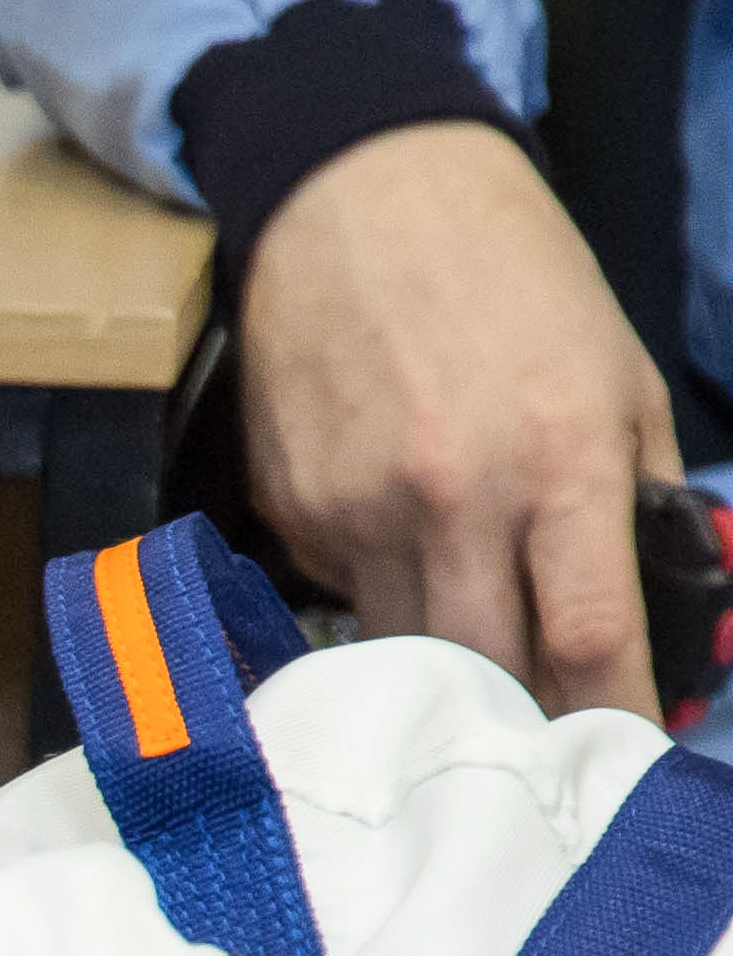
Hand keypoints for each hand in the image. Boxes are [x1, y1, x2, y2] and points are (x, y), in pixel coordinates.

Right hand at [238, 119, 683, 721]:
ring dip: (448, 672)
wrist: (364, 198)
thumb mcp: (619, 373)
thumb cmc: (512, 276)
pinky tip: (401, 543)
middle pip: (487, 673)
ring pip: (406, 654)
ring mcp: (360, 513)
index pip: (590, 637)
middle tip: (547, 732)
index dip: (615, 717)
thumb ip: (639, 491)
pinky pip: (344, 597)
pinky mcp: (295, 512)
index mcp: (560, 458)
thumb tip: (661, 599)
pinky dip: (384, 597)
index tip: (625, 757)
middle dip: (524, 717)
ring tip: (475, 659)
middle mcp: (454, 498)